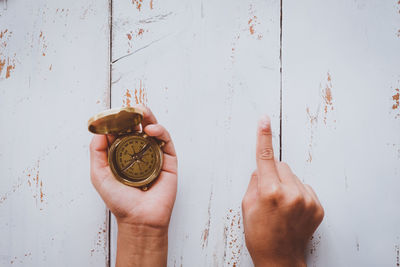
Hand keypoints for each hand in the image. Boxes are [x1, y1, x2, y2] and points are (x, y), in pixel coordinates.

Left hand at [90, 106, 176, 266]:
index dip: (119, 119)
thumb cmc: (120, 201)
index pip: (122, 131)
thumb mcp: (100, 175)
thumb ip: (97, 152)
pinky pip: (166, 141)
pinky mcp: (169, 160)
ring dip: (148, 117)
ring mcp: (155, 155)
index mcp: (124, 154)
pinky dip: (160, 131)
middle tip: (131, 107)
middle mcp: (140, 152)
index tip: (114, 112)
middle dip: (135, 114)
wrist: (140, 218)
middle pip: (139, 126)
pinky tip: (151, 129)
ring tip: (142, 110)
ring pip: (154, 129)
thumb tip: (99, 131)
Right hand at [242, 116, 323, 266]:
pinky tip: (292, 209)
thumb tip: (262, 169)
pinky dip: (298, 193)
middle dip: (273, 173)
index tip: (264, 120)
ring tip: (282, 205)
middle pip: (281, 165)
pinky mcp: (317, 206)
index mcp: (269, 192)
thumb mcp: (246, 206)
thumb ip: (255, 182)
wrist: (279, 258)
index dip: (263, 137)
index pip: (264, 158)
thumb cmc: (259, 234)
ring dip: (286, 184)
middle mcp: (290, 194)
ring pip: (294, 176)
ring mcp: (307, 200)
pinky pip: (305, 187)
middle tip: (269, 194)